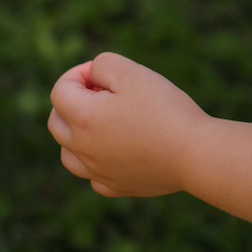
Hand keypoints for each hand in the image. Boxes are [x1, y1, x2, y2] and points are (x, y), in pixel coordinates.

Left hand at [47, 53, 206, 197]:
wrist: (195, 154)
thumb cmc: (166, 110)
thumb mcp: (133, 72)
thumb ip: (103, 64)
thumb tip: (92, 76)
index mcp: (83, 118)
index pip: (60, 90)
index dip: (79, 74)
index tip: (103, 73)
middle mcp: (82, 149)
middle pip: (56, 123)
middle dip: (72, 102)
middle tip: (104, 93)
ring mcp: (98, 172)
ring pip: (68, 154)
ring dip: (76, 134)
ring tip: (104, 123)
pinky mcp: (116, 187)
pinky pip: (93, 176)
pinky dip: (97, 162)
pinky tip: (116, 151)